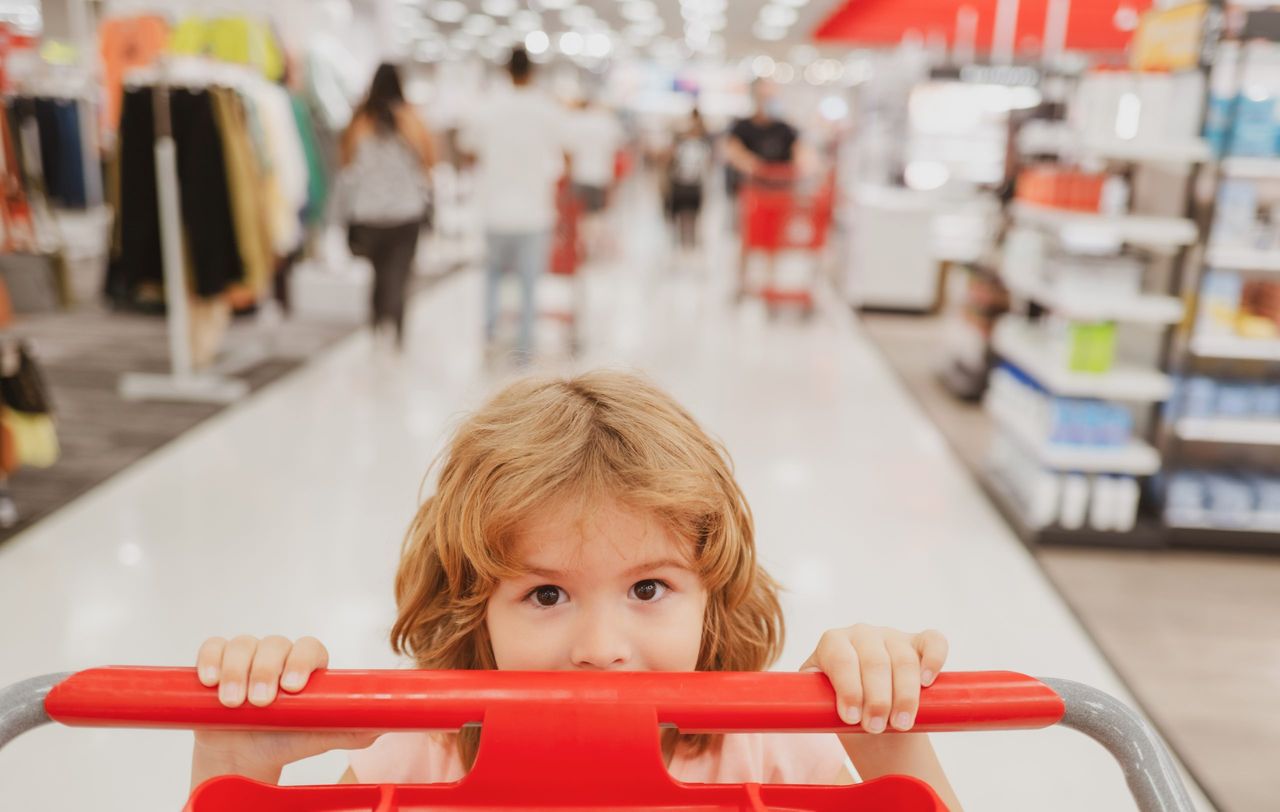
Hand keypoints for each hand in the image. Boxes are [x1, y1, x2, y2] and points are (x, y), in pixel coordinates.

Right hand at [190, 636, 375, 789]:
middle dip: (265, 670)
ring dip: (236, 670)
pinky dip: (210, 659)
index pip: (310, 648)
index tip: (293, 688)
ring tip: (233, 701)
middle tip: (259, 701)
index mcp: (308, 665)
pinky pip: (213, 647)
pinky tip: (209, 681)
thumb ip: (350, 730)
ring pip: (243, 644)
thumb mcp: (319, 738)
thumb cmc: (286, 741)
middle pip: (274, 644)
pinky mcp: (218, 662)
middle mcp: (279, 655)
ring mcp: (248, 656)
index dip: (302, 661)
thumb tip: (383, 726)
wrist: (245, 757)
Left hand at [800, 625, 947, 734]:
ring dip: (905, 694)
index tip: (852, 718)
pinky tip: (928, 681)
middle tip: (876, 727)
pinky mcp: (919, 643)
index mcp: (832, 643)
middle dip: (877, 698)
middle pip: (874, 661)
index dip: (848, 688)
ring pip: (904, 658)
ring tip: (901, 723)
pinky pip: (933, 642)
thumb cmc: (841, 710)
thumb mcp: (821, 706)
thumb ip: (812, 703)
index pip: (841, 659)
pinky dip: (933, 659)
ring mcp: (892, 636)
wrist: (869, 717)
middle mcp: (861, 634)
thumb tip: (800, 711)